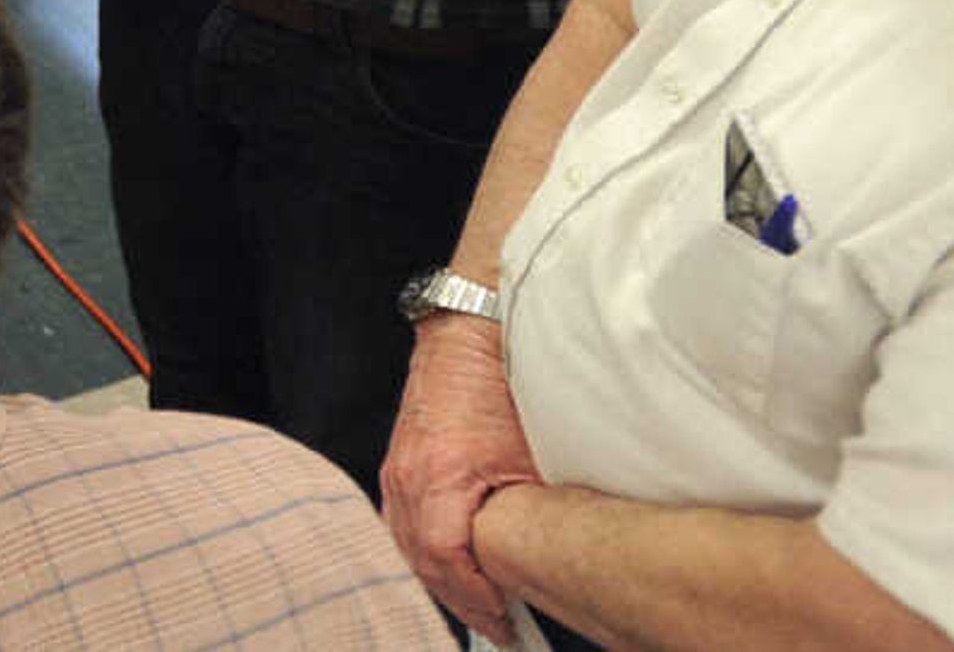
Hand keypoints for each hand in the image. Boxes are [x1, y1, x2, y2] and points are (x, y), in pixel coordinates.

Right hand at [381, 315, 540, 636]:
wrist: (469, 330)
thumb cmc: (499, 380)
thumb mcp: (532, 454)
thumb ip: (532, 509)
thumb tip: (555, 556)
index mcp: (438, 474)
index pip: (445, 559)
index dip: (475, 598)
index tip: (504, 618)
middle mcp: (407, 474)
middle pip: (421, 560)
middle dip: (459, 599)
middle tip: (497, 625)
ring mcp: (397, 468)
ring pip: (405, 543)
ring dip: (438, 578)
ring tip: (475, 604)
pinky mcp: (399, 462)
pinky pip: (401, 520)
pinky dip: (422, 549)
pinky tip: (445, 564)